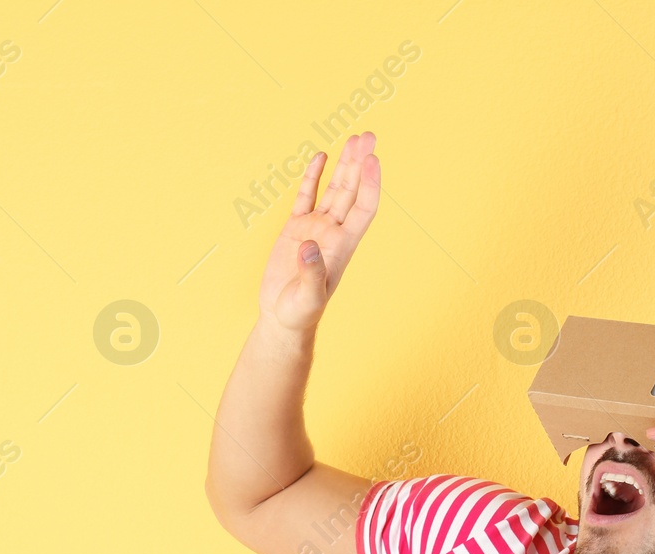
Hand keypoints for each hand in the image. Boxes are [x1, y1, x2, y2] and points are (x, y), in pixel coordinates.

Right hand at [257, 132, 380, 335]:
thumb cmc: (300, 313)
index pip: (363, 208)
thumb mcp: (308, 299)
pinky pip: (307, 196)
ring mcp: (315, 228)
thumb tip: (308, 244)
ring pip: (334, 188)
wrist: (282, 318)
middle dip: (360, 163)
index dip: (370, 184)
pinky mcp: (295, 228)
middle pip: (352, 191)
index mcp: (343, 246)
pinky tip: (321, 157)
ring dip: (344, 165)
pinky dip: (314, 177)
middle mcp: (333, 232)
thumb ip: (311, 273)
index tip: (372, 159)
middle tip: (369, 135)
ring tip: (354, 138)